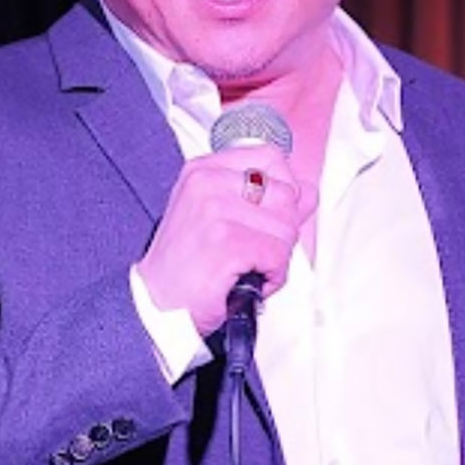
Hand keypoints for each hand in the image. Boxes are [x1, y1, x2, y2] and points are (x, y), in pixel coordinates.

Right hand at [138, 151, 318, 339]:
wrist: (156, 307)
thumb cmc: (185, 268)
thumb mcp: (219, 219)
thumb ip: (266, 201)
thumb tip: (309, 191)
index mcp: (203, 171)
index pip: (271, 157)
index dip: (284, 190)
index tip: (269, 217)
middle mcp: (207, 183)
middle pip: (286, 194)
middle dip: (282, 232)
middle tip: (255, 252)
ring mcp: (216, 210)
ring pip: (286, 229)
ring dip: (277, 259)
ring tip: (248, 268)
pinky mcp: (227, 242)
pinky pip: (278, 256)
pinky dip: (272, 278)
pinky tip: (248, 281)